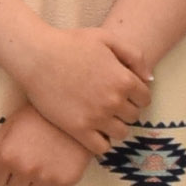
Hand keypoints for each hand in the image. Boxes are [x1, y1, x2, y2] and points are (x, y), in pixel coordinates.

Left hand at [0, 109, 91, 185]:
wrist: (72, 111)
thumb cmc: (36, 116)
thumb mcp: (8, 129)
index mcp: (6, 156)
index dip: (2, 173)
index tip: (11, 163)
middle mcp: (24, 169)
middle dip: (18, 178)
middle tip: (30, 160)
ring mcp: (46, 177)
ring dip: (35, 184)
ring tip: (43, 163)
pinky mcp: (67, 180)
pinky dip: (54, 185)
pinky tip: (56, 166)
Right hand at [18, 26, 151, 150]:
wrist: (36, 56)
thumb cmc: (70, 43)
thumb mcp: (106, 38)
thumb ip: (134, 56)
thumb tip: (149, 79)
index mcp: (124, 79)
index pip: (145, 99)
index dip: (136, 96)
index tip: (124, 94)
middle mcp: (114, 100)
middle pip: (133, 116)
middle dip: (125, 110)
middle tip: (110, 104)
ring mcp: (96, 117)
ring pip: (121, 133)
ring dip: (115, 127)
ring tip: (102, 119)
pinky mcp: (78, 129)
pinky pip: (101, 147)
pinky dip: (102, 142)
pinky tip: (93, 132)